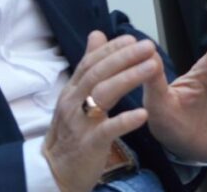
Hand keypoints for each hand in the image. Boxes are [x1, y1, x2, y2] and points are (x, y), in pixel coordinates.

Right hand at [43, 32, 158, 191]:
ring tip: (152, 67)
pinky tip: (143, 113)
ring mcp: (80, 123)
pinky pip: (107, 130)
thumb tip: (97, 35)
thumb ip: (88, 66)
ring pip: (102, 94)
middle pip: (98, 73)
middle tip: (148, 47)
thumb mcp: (76, 97)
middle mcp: (73, 102)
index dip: (112, 49)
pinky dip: (124, 120)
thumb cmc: (70, 133)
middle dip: (125, 57)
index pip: (91, 62)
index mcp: (72, 90)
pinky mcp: (88, 145)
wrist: (54, 172)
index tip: (133, 39)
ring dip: (128, 78)